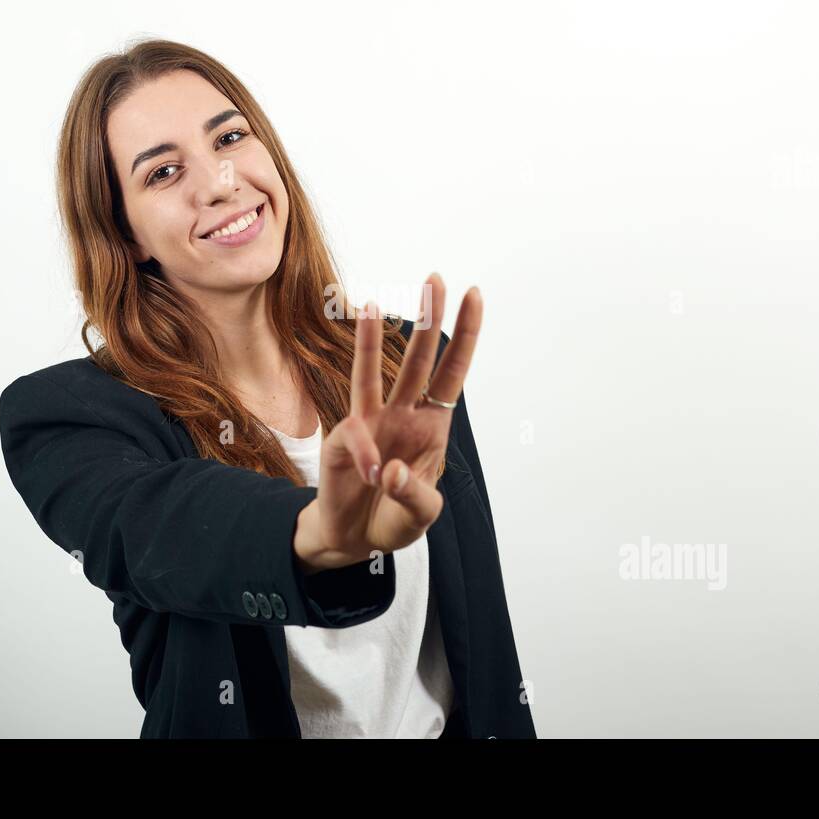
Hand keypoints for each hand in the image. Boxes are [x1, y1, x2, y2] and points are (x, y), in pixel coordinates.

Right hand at [293, 273, 481, 573]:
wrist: (355, 538)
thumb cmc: (393, 517)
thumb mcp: (421, 516)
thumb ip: (413, 496)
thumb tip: (389, 471)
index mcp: (432, 425)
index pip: (452, 373)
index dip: (465, 336)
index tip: (474, 295)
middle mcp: (403, 415)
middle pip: (419, 360)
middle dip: (428, 319)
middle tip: (435, 279)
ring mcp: (372, 424)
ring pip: (373, 373)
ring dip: (374, 339)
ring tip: (376, 304)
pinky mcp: (344, 441)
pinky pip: (356, 435)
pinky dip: (368, 455)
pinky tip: (374, 477)